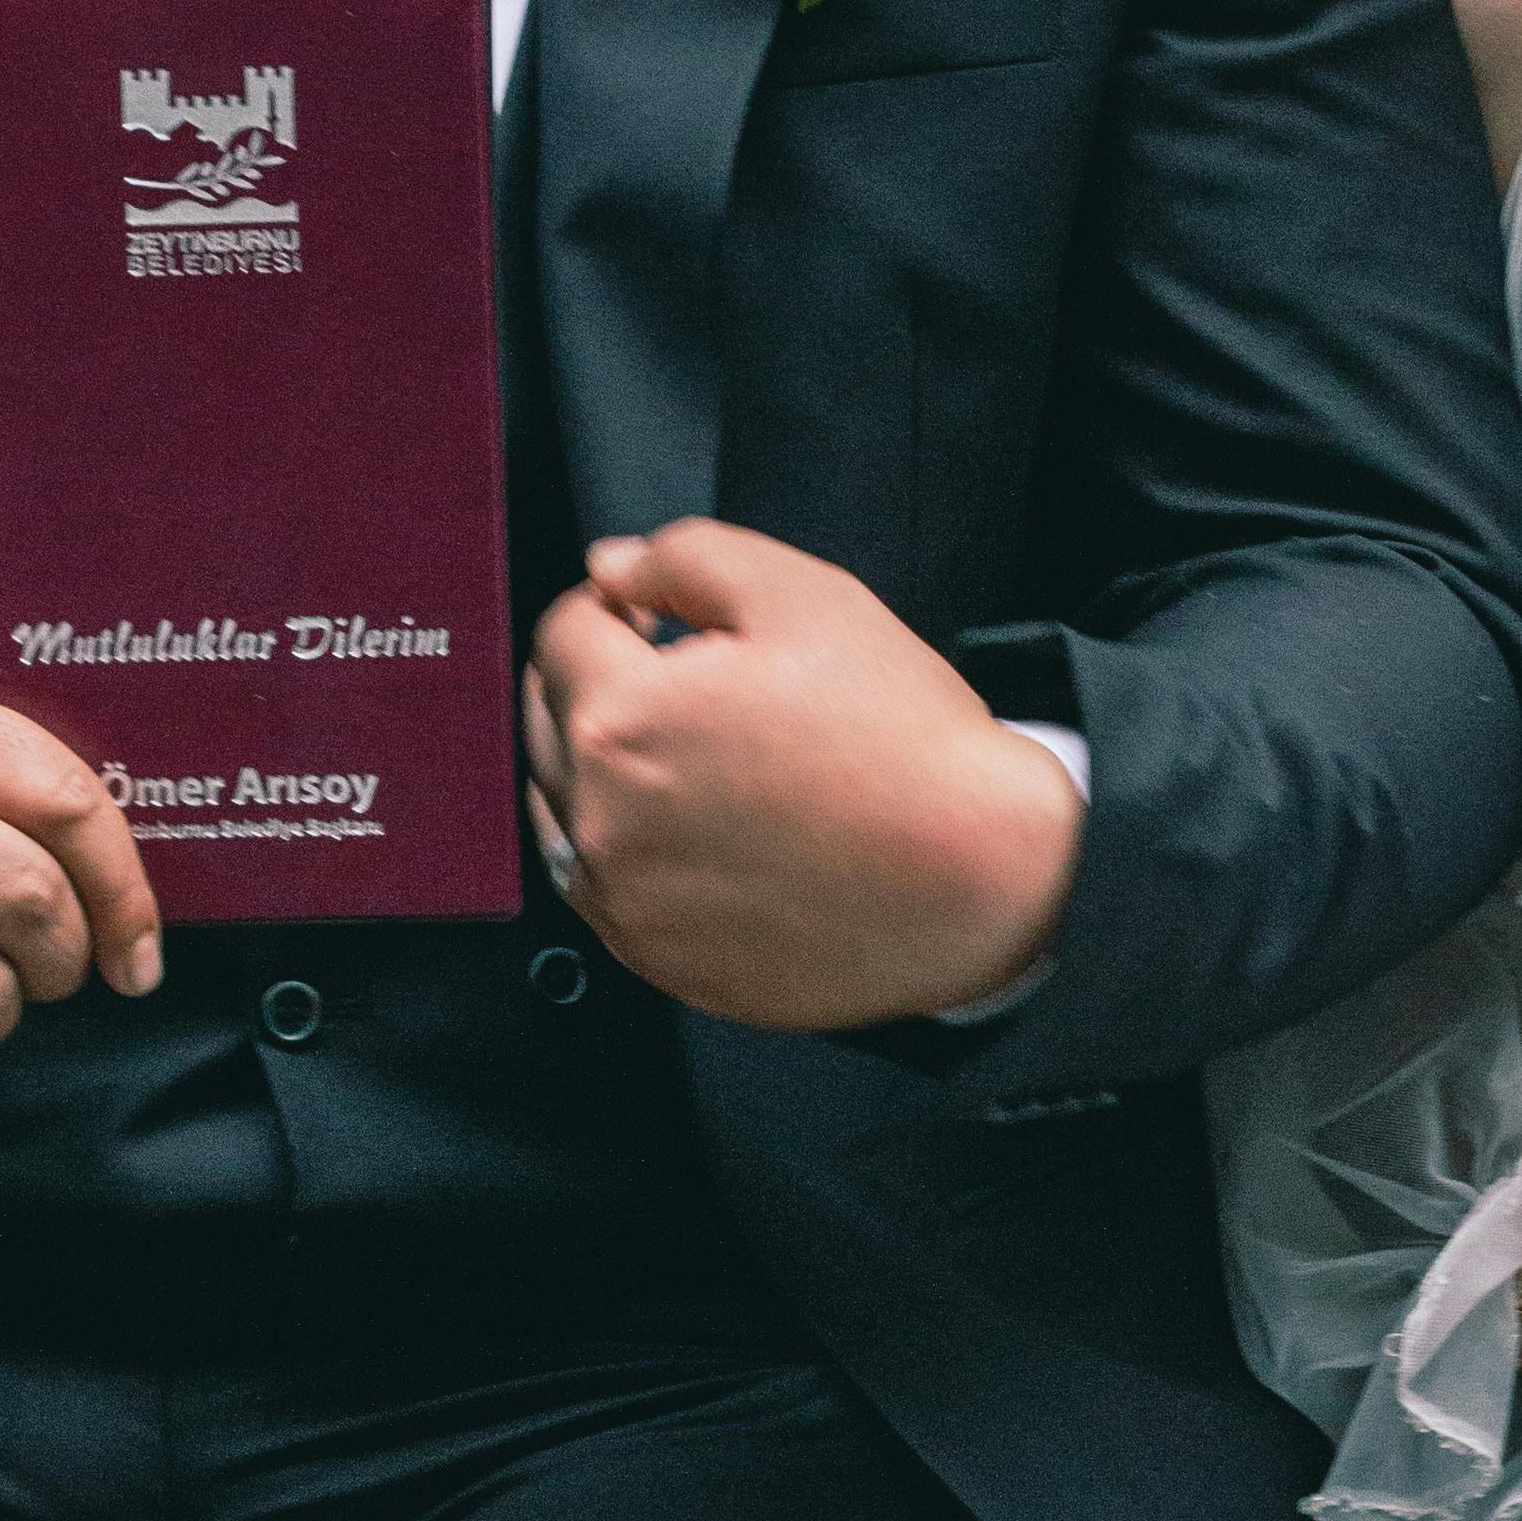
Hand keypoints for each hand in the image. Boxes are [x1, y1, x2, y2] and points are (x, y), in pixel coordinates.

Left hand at [524, 521, 1084, 1029]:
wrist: (977, 876)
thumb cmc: (902, 737)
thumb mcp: (808, 597)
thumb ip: (687, 559)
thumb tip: (611, 567)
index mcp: (623, 717)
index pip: (563, 634)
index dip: (614, 606)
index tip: (655, 614)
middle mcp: (601, 818)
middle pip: (544, 721)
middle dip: (592, 681)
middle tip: (674, 677)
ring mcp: (625, 901)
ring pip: (560, 810)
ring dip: (595, 768)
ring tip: (686, 755)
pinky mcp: (656, 961)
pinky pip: (598, 891)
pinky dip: (622, 850)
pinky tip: (691, 830)